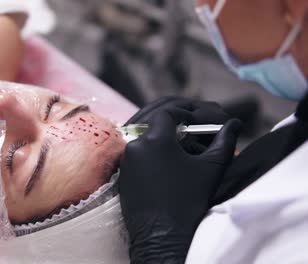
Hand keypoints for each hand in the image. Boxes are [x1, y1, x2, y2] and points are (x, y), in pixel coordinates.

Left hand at [119, 104, 240, 262]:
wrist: (162, 235)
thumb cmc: (189, 200)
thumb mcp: (211, 168)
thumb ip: (224, 140)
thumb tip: (235, 123)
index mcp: (156, 140)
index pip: (166, 114)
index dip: (182, 114)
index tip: (194, 122)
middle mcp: (136, 147)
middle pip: (152, 125)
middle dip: (170, 126)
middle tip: (188, 134)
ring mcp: (126, 162)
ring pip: (143, 141)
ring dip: (159, 140)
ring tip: (178, 151)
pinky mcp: (122, 175)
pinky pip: (135, 156)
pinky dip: (149, 155)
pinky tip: (164, 165)